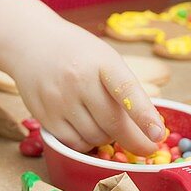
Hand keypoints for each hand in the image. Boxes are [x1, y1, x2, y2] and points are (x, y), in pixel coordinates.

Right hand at [9, 20, 164, 155]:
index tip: (159, 135)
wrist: (32, 42)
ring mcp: (59, 99)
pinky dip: (86, 142)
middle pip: (112, 123)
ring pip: (94, 137)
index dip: (144, 115)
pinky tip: (87, 129)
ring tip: (105, 125)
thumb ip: (123, 89)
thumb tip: (145, 128)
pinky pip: (74, 143)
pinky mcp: (44, 115)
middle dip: (135, 141)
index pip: (125, 90)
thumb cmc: (78, 53)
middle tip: (147, 148)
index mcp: (101, 62)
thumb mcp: (105, 58)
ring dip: (107, 138)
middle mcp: (78, 80)